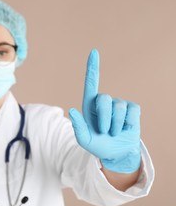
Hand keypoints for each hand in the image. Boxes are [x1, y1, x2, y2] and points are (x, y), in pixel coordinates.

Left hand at [69, 49, 140, 173]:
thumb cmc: (98, 144)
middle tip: (104, 131)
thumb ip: (78, 127)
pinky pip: (132, 112)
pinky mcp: (132, 110)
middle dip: (104, 118)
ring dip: (115, 125)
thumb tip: (72, 110)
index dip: (93, 67)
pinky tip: (125, 129)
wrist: (116, 153)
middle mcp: (104, 101)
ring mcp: (119, 104)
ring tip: (113, 132)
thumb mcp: (84, 140)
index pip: (91, 82)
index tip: (94, 52)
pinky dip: (128, 124)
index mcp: (89, 105)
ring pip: (119, 108)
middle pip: (104, 99)